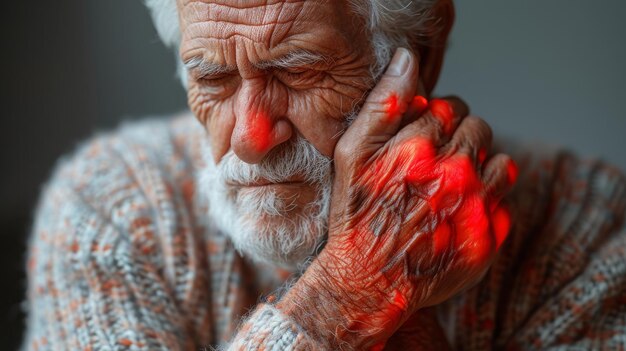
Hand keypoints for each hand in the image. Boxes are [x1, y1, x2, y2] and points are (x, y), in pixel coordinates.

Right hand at [278, 48, 515, 348]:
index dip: (438, 117)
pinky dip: (489, 199)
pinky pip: (506, 199)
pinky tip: (460, 210)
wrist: (368, 280)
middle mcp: (452, 173)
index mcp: (418, 147)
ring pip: (499, 161)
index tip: (426, 135)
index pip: (450, 106)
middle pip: (478, 130)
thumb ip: (382, 105)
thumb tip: (408, 60)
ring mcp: (474, 206)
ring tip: (450, 187)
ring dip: (480, 166)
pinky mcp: (488, 237)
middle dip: (460, 138)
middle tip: (436, 163)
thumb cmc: (356, 214)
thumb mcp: (351, 154)